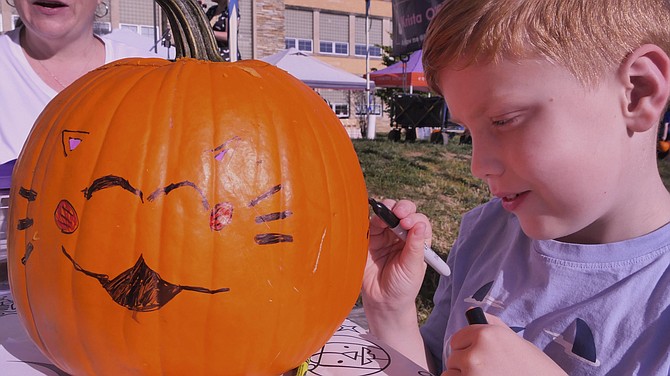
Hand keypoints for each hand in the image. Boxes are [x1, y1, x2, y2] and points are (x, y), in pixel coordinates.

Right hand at [362, 199, 430, 311]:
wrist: (381, 302)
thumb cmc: (402, 288)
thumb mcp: (412, 268)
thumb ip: (415, 247)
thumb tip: (420, 225)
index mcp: (417, 242)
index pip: (418, 222)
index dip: (414, 218)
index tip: (408, 223)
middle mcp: (401, 236)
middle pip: (403, 213)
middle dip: (401, 208)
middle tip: (398, 213)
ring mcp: (385, 236)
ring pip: (386, 215)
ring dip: (386, 211)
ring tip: (384, 216)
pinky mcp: (369, 240)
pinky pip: (370, 224)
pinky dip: (371, 219)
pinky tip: (374, 221)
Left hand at [444, 314, 566, 375]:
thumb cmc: (535, 368)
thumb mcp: (516, 341)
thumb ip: (491, 325)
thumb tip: (470, 311)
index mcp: (486, 334)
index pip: (457, 339)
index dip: (467, 348)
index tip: (479, 355)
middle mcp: (475, 352)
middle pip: (453, 357)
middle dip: (465, 363)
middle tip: (487, 370)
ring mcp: (471, 373)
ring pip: (451, 373)